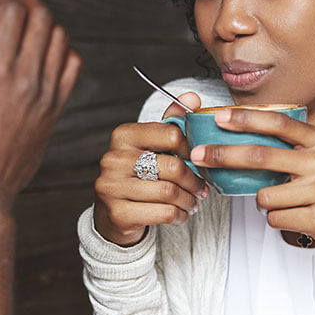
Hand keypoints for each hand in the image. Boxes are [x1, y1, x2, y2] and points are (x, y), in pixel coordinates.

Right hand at [0, 0, 81, 224]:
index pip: (10, 11)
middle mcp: (25, 81)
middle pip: (39, 15)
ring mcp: (46, 95)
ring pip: (59, 36)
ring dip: (40, 19)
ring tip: (20, 19)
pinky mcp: (55, 109)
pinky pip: (71, 65)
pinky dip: (60, 46)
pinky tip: (41, 47)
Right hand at [92, 92, 208, 246]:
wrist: (113, 214)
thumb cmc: (138, 176)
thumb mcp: (153, 146)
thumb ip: (172, 122)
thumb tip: (192, 98)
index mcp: (124, 136)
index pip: (171, 134)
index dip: (192, 150)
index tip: (197, 161)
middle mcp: (113, 159)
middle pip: (173, 166)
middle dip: (194, 180)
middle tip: (202, 189)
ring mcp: (112, 186)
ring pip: (169, 192)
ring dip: (188, 200)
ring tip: (192, 202)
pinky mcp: (118, 212)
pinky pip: (162, 213)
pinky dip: (178, 216)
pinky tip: (181, 215)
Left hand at [188, 108, 314, 286]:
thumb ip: (293, 148)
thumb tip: (242, 140)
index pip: (278, 123)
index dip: (246, 119)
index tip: (219, 117)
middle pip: (260, 156)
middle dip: (223, 155)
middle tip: (197, 155)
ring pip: (264, 196)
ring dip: (266, 204)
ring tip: (291, 205)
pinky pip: (275, 218)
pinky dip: (279, 221)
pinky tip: (300, 218)